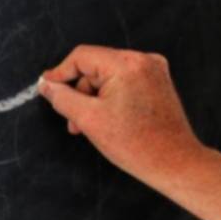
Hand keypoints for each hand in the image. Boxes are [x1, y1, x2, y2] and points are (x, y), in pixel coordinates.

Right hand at [38, 45, 208, 188]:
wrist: (173, 163)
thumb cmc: (137, 144)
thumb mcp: (88, 119)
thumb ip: (62, 98)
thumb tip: (46, 85)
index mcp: (127, 65)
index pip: (81, 56)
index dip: (60, 73)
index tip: (47, 87)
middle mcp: (143, 61)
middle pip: (94, 67)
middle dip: (79, 93)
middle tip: (73, 120)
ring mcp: (153, 71)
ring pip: (107, 77)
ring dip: (93, 99)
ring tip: (90, 126)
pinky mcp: (156, 83)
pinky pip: (123, 83)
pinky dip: (109, 99)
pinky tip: (106, 120)